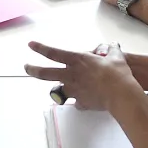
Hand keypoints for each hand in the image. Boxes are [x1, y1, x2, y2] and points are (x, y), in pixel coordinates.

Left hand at [24, 41, 141, 111]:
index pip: (53, 53)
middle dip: (33, 69)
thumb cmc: (117, 72)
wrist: (121, 94)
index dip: (40, 48)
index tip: (30, 45)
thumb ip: (111, 51)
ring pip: (57, 91)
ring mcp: (74, 90)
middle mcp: (71, 75)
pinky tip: (88, 101)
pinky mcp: (80, 102)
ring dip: (57, 90)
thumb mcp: (116, 57)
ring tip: (59, 91)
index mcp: (77, 60)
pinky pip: (77, 102)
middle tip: (26, 67)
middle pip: (46, 73)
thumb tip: (113, 46)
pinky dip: (80, 101)